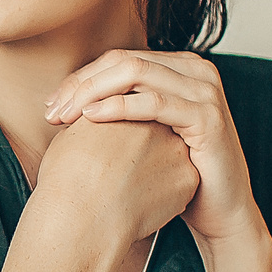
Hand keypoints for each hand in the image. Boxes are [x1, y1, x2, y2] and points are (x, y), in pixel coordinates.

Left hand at [45, 51, 262, 245]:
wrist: (220, 212)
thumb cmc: (176, 175)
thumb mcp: (146, 133)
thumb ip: (120, 106)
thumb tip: (66, 99)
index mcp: (180, 68)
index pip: (119, 60)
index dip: (80, 79)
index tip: (51, 105)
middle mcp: (196, 71)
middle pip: (123, 61)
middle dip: (81, 84)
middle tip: (52, 111)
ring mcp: (205, 91)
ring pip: (136, 73)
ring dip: (92, 92)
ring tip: (64, 116)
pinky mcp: (208, 117)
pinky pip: (154, 103)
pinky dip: (118, 107)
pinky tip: (91, 118)